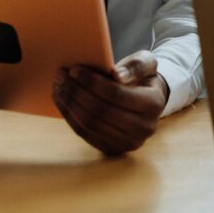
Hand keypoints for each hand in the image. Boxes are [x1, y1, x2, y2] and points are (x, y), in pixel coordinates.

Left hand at [52, 50, 169, 155]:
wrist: (147, 101)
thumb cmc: (144, 78)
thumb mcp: (146, 63)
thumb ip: (135, 66)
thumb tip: (117, 75)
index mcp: (154, 104)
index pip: (116, 94)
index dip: (92, 82)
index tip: (74, 69)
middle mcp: (144, 128)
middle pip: (101, 111)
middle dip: (76, 92)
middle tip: (61, 76)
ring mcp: (129, 142)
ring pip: (91, 124)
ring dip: (70, 104)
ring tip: (59, 86)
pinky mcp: (113, 149)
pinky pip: (85, 134)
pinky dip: (70, 117)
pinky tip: (62, 100)